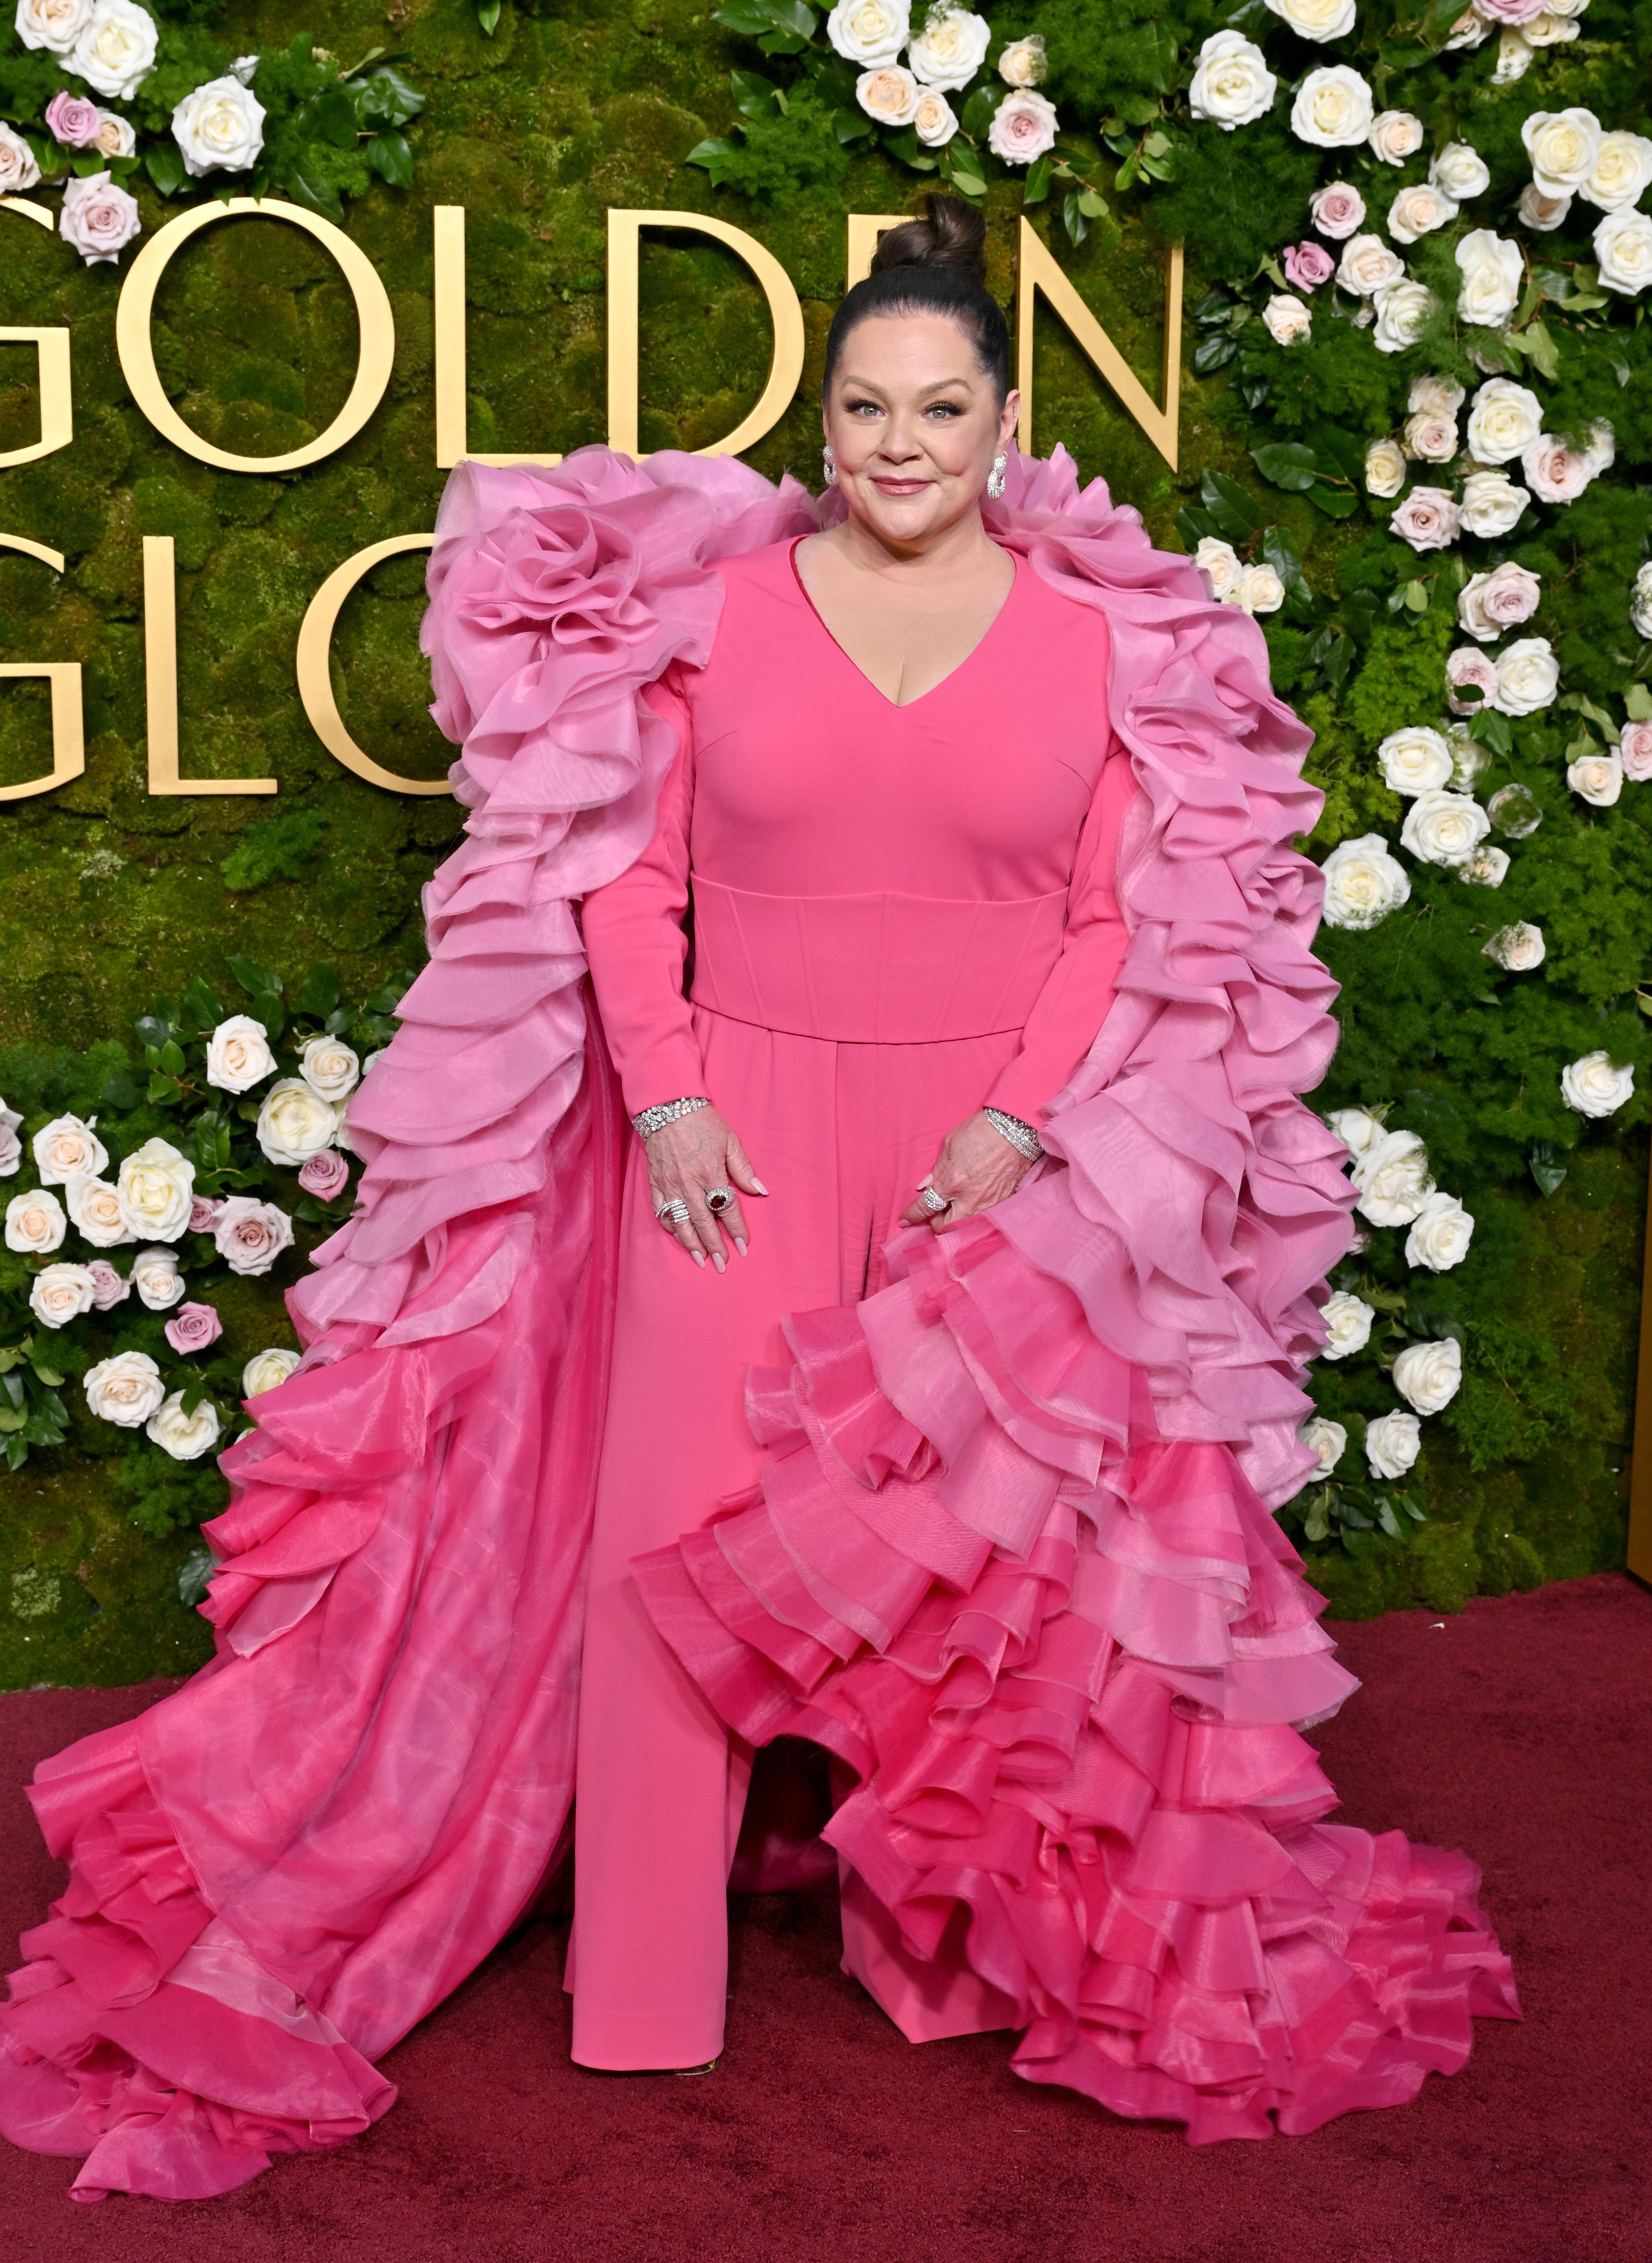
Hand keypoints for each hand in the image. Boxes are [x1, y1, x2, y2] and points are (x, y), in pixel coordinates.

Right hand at [644, 1104, 765, 1270]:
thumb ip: (743, 1168)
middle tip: (722, 1263)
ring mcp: (670, 1185)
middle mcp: (688, 1182)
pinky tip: (680, 1237)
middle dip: (714, 1246)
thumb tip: (760, 1191)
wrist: (667, 1107)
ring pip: (681, 1222)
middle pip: (703, 1222)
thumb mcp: (730, 1140)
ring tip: (702, 1260)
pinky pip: (662, 1212)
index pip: (726, 1207)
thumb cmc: (702, 1122)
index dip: (736, 1229)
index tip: (743, 1245)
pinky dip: (671, 1227)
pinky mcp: (655, 1183)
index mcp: (710, 1171)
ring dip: (692, 1244)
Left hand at [901, 1109, 1035, 1233]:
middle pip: (945, 1227)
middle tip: (935, 1211)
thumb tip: (924, 1187)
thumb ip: (936, 1169)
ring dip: (955, 1221)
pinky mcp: (1002, 1203)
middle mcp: (969, 1199)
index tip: (905, 1220)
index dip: (913, 1216)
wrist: (1016, 1129)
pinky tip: (972, 1203)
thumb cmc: (982, 1131)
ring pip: (965, 1226)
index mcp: (952, 1182)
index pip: (926, 1207)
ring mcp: (988, 1204)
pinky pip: (982, 1219)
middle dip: (936, 1223)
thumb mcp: (950, 1144)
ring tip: (953, 1208)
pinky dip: (974, 1216)